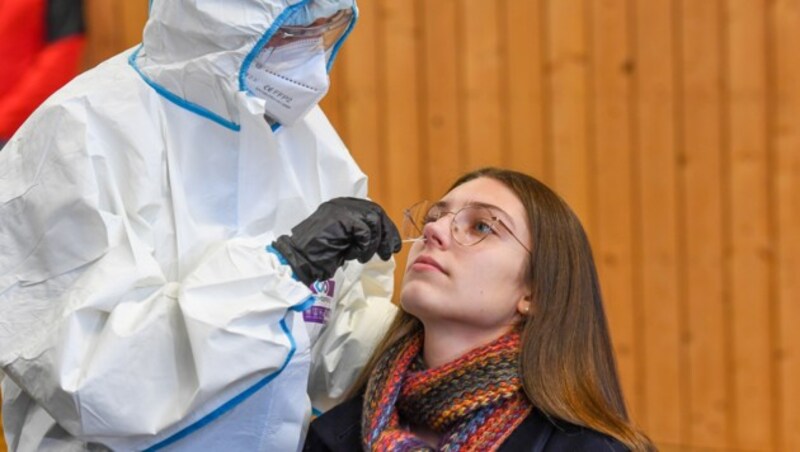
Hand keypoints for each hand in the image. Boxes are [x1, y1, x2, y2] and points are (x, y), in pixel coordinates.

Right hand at [271, 197, 400, 285]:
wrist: (300, 260)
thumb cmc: (320, 255)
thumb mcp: (346, 241)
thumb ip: (361, 234)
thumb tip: (384, 238)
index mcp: (343, 206)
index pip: (373, 212)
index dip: (387, 229)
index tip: (394, 246)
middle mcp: (342, 203)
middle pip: (376, 213)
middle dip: (386, 235)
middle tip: (388, 253)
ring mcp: (341, 208)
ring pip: (373, 221)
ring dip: (373, 243)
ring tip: (363, 257)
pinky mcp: (340, 217)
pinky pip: (364, 230)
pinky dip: (363, 245)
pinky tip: (353, 255)